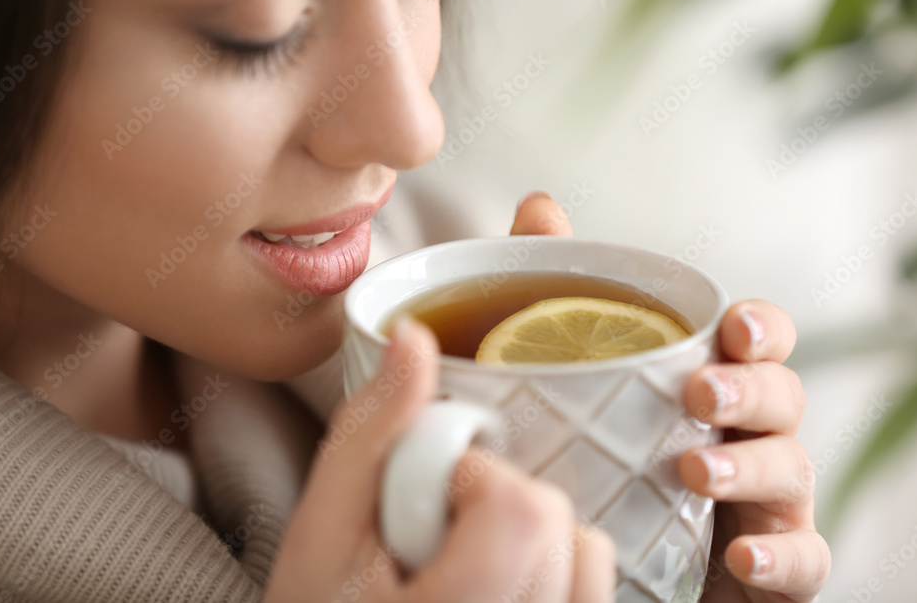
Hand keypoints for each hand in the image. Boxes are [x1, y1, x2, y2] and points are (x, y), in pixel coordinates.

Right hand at [264, 317, 615, 602]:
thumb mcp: (322, 525)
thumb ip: (368, 430)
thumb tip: (412, 339)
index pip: (522, 511)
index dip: (472, 477)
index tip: (424, 499)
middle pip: (556, 521)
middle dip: (495, 502)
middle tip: (434, 534)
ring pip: (589, 549)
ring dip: (530, 532)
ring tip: (466, 561)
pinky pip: (595, 580)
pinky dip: (555, 561)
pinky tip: (496, 575)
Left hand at [510, 191, 829, 601]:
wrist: (595, 564)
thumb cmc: (602, 459)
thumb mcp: (570, 374)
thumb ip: (560, 291)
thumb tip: (539, 208)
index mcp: (710, 384)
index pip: (760, 342)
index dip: (760, 328)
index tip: (729, 328)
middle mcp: (747, 435)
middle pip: (784, 396)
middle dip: (752, 390)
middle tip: (699, 396)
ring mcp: (764, 501)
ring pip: (793, 471)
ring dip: (751, 467)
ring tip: (692, 471)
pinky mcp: (770, 568)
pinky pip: (803, 560)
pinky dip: (781, 557)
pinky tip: (740, 556)